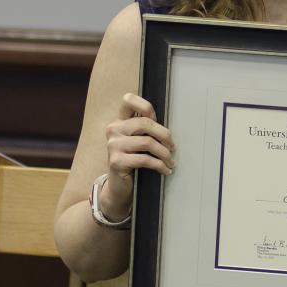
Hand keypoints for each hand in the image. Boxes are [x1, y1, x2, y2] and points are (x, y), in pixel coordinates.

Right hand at [101, 93, 174, 220]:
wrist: (119, 186)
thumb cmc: (134, 160)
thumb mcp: (140, 141)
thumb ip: (148, 129)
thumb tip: (169, 129)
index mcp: (120, 121)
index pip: (128, 100)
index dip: (145, 106)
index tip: (156, 119)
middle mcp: (114, 129)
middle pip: (145, 123)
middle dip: (165, 135)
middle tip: (173, 148)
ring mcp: (113, 145)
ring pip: (148, 142)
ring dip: (164, 154)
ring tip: (170, 161)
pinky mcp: (116, 161)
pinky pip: (145, 159)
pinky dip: (160, 165)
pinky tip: (165, 170)